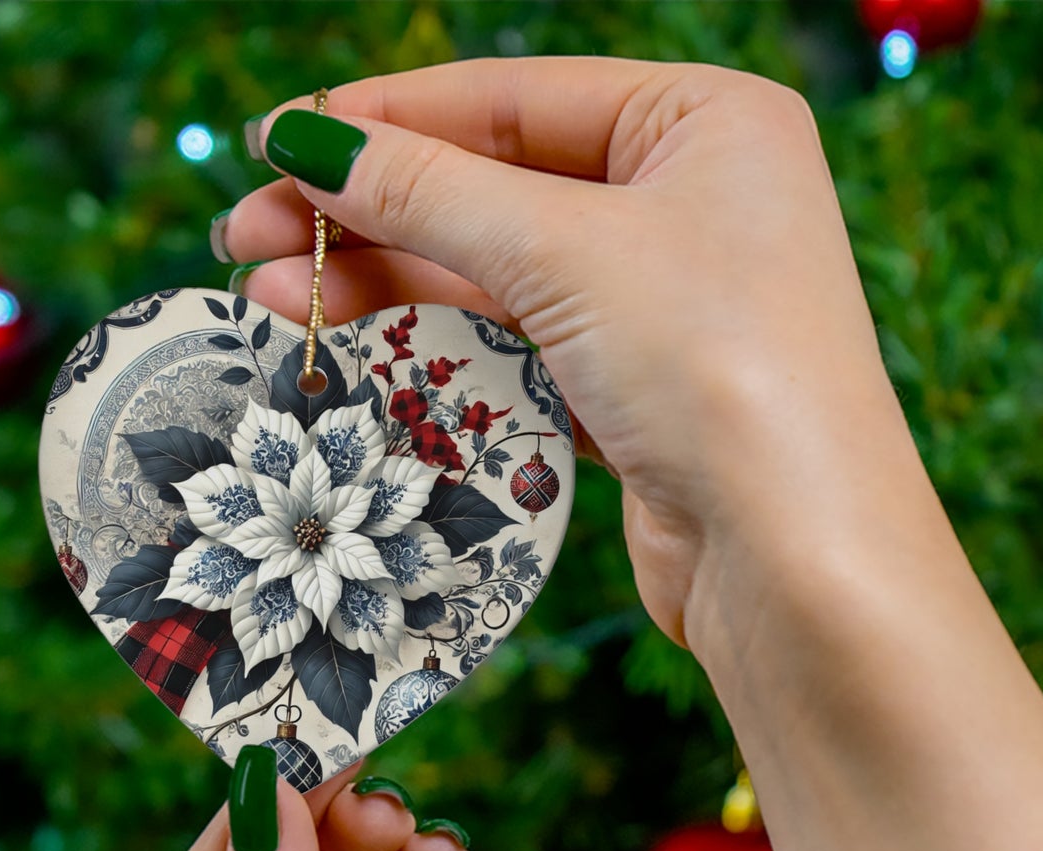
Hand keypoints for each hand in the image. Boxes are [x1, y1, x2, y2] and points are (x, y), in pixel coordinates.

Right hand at [220, 56, 908, 652]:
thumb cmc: (716, 368)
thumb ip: (429, 191)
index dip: (386, 118)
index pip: (514, 98)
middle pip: (496, 185)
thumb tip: (307, 141)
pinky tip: (358, 339)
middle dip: (369, 210)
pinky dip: (442, 342)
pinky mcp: (639, 392)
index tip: (275, 140)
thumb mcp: (565, 251)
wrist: (795, 558)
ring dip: (387, 280)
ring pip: (500, 271)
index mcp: (705, 122)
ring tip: (271, 294)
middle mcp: (692, 202)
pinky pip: (521, 344)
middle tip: (247, 235)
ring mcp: (666, 302)